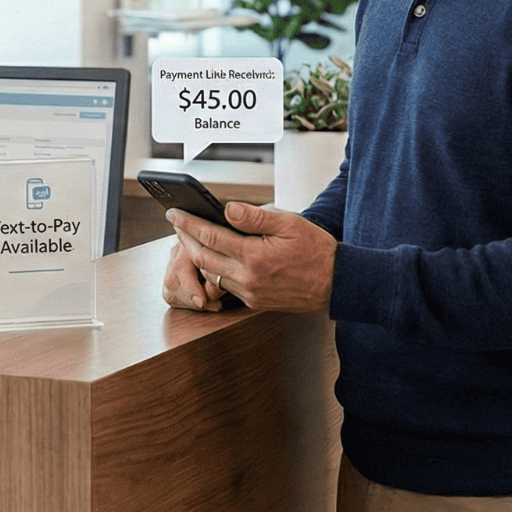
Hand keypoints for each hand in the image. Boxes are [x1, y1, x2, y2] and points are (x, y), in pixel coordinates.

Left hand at [163, 202, 335, 312]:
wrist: (337, 284)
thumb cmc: (316, 250)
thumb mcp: (290, 225)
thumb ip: (255, 217)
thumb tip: (226, 208)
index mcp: (255, 257)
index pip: (210, 237)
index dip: (188, 224)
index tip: (174, 213)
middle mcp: (248, 279)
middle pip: (202, 258)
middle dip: (185, 239)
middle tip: (176, 223)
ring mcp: (249, 294)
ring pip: (211, 274)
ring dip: (197, 255)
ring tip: (191, 237)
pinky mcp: (253, 302)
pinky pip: (225, 285)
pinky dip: (214, 270)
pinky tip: (213, 257)